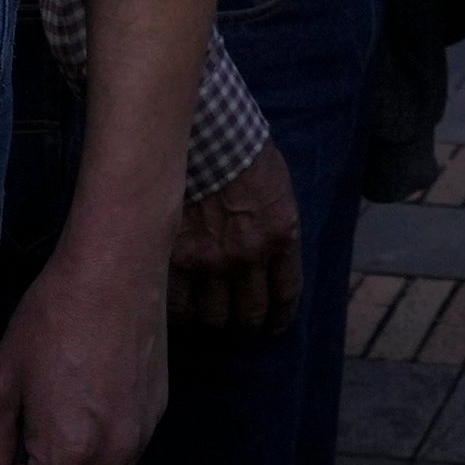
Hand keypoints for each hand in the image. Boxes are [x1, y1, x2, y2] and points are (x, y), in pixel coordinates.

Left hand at [0, 227, 168, 464]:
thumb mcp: (2, 383)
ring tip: (51, 420)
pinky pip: (123, 450)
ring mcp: (141, 435)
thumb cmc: (57, 316)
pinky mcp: (157, 413)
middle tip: (20, 446)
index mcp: (68, 452)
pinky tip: (83, 403)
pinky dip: (99, 444)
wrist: (118, 266)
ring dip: (71, 462)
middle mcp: (113, 454)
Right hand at [169, 146, 305, 335]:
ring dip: (216, 321)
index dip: (280, 316)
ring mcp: (211, 262)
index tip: (274, 326)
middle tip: (242, 325)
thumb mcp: (280, 192)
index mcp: (281, 238)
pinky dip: (183, 315)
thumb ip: (278, 229)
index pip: (286, 294)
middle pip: (250, 313)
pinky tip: (185, 313)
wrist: (205, 138)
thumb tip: (273, 258)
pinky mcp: (178, 261)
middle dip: (248, 323)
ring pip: (215, 316)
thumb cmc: (246, 157)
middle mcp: (249, 257)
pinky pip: (180, 307)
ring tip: (211, 319)